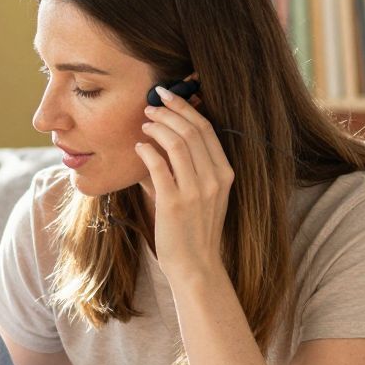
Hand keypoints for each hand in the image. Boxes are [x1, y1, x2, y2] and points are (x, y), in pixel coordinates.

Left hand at [134, 81, 231, 285]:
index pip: (207, 129)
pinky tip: (139, 147)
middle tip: (150, 104)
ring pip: (176, 142)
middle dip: (169, 111)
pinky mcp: (174, 203)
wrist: (196, 266)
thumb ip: (194, 167)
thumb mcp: (207, 195)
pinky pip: (158, 165)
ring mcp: (195, 191)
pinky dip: (147, 150)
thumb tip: (169, 136)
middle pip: (192, 130)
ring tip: (144, 122)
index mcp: (225, 174)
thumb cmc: (196, 230)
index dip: (186, 108)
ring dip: (156, 126)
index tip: (168, 97)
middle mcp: (214, 179)